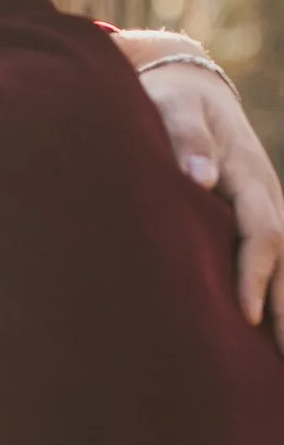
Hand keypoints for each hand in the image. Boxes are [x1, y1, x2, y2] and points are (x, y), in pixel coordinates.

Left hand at [116, 31, 283, 344]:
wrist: (188, 85)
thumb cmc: (171, 101)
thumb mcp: (173, 108)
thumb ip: (184, 137)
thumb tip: (200, 177)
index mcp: (247, 174)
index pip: (260, 233)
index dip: (255, 275)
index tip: (244, 316)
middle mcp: (263, 193)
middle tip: (282, 359)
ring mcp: (263, 205)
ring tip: (281, 359)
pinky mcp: (253, 215)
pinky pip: (272, 259)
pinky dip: (277, 293)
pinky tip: (270, 332)